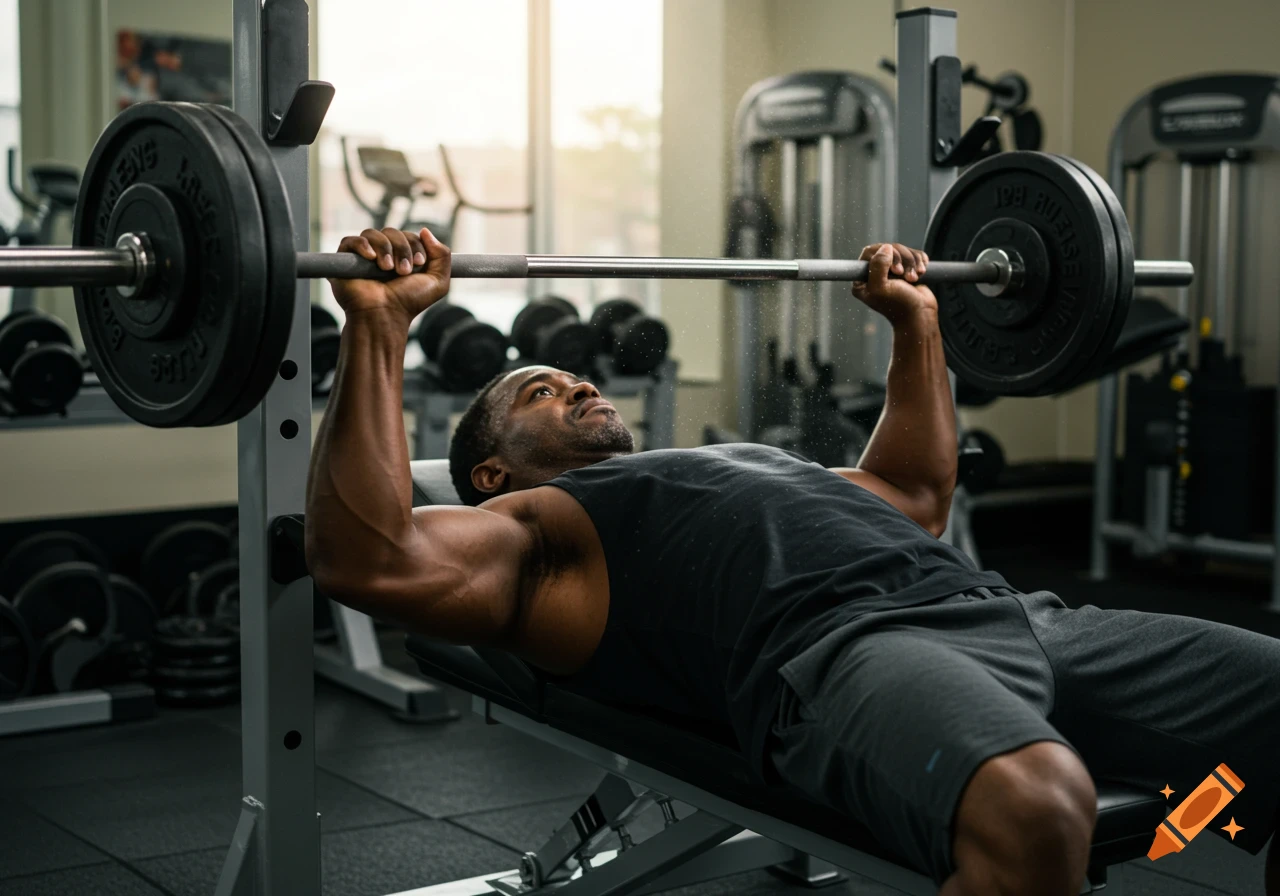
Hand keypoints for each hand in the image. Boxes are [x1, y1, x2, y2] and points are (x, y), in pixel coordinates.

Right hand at [328, 227, 451, 319]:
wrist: (385, 316)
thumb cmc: (408, 303)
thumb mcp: (437, 282)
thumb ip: (442, 256)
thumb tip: (426, 231)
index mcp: (401, 256)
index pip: (408, 235)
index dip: (416, 244)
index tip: (419, 263)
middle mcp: (382, 254)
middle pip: (392, 232)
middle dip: (402, 248)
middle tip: (404, 271)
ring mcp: (362, 256)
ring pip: (373, 233)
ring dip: (385, 248)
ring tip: (387, 269)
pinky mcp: (345, 260)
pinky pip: (350, 240)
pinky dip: (362, 245)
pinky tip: (371, 258)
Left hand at [852, 243, 935, 326]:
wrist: (921, 316)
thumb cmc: (900, 305)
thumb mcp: (881, 287)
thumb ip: (878, 265)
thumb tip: (886, 247)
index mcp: (862, 280)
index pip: (869, 252)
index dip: (883, 255)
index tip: (895, 270)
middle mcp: (875, 274)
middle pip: (888, 248)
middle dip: (902, 260)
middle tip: (907, 277)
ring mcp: (891, 272)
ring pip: (902, 250)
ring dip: (912, 262)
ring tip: (915, 278)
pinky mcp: (906, 270)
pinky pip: (913, 254)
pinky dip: (919, 261)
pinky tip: (921, 272)